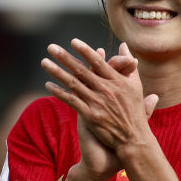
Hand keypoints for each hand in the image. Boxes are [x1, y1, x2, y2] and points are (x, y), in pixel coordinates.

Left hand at [42, 40, 158, 157]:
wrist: (133, 138)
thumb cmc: (135, 112)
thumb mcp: (136, 86)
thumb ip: (129, 65)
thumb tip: (124, 45)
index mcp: (117, 81)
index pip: (98, 62)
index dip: (85, 51)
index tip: (73, 42)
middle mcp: (106, 90)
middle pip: (81, 70)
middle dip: (64, 57)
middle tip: (51, 47)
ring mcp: (97, 102)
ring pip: (73, 84)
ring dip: (57, 72)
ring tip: (44, 62)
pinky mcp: (89, 115)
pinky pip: (71, 101)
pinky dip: (59, 92)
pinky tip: (48, 85)